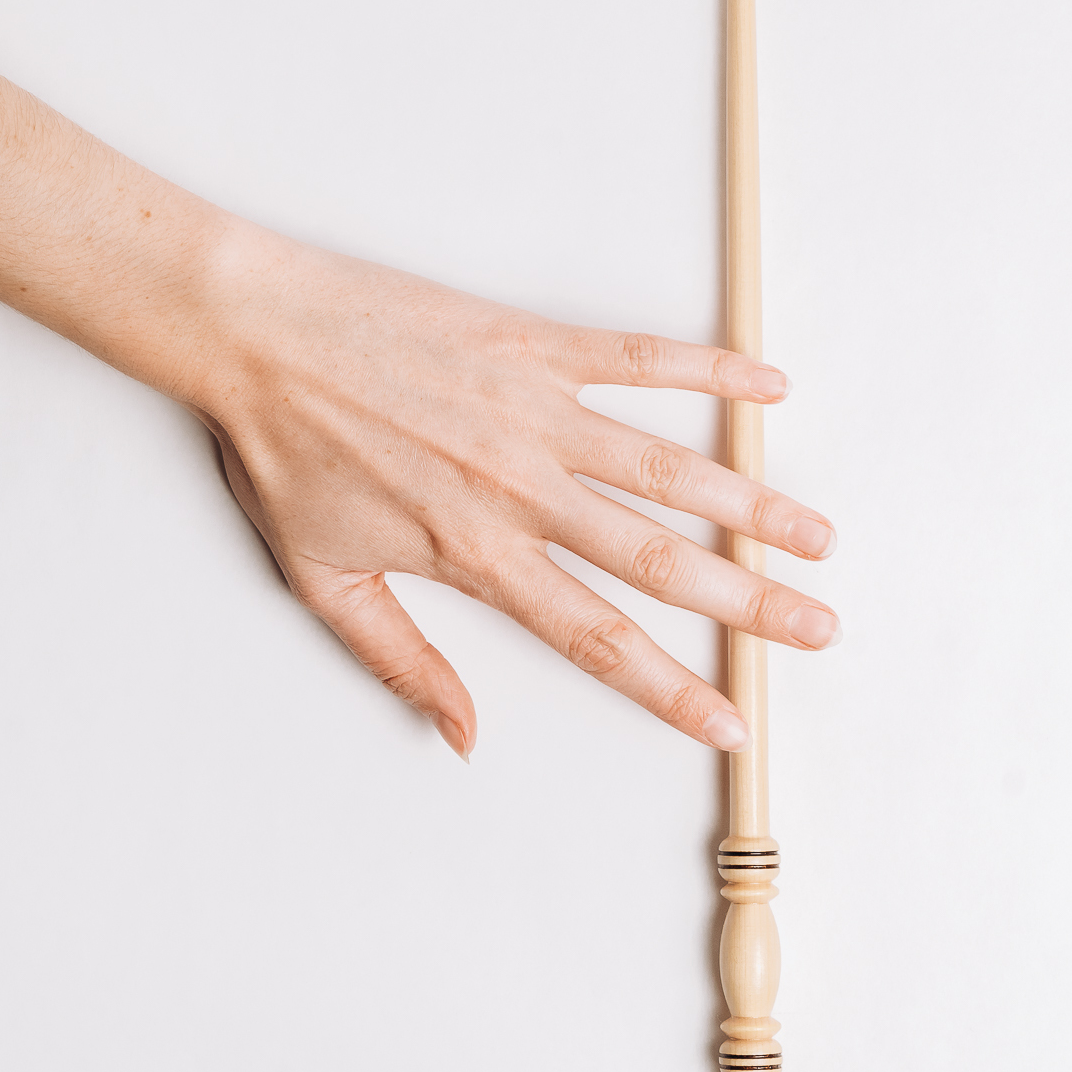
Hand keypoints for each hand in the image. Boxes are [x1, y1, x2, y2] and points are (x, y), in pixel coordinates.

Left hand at [195, 224, 840, 757]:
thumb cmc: (281, 453)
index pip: (596, 639)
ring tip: (818, 535)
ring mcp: (537, 412)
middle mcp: (524, 489)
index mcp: (477, 555)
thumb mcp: (322, 578)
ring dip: (752, 505)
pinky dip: (710, 373)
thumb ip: (401, 659)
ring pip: (670, 470)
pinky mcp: (536, 344)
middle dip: (750, 603)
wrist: (253, 335)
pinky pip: (642, 359)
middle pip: (661, 562)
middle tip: (819, 628)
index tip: (729, 720)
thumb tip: (460, 736)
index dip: (670, 687)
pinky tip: (768, 390)